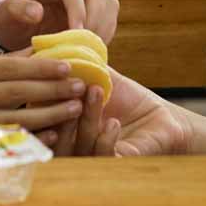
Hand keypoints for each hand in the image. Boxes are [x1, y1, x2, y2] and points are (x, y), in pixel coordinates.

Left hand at [0, 0, 118, 51]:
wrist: (19, 32)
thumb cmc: (10, 22)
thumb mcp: (4, 17)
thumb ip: (15, 10)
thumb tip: (37, 12)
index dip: (77, 9)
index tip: (76, 33)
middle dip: (93, 19)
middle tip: (85, 45)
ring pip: (107, 2)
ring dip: (103, 26)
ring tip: (90, 49)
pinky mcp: (94, 5)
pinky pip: (110, 15)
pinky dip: (106, 32)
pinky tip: (92, 48)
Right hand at [0, 53, 86, 137]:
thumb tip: (31, 55)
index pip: (6, 67)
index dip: (40, 67)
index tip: (67, 65)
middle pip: (15, 92)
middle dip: (52, 89)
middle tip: (81, 85)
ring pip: (14, 117)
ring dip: (48, 113)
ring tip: (74, 108)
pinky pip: (2, 141)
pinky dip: (28, 137)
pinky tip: (51, 135)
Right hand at [50, 68, 192, 155]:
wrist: (164, 121)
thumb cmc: (131, 101)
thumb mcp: (104, 79)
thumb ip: (83, 63)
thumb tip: (65, 37)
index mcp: (63, 123)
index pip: (41, 116)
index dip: (41, 99)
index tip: (52, 75)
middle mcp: (72, 145)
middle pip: (51, 135)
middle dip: (58, 110)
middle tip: (72, 89)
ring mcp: (91, 159)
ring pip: (75, 148)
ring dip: (85, 120)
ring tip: (96, 94)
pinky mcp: (114, 168)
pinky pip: (101, 159)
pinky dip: (104, 140)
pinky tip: (113, 123)